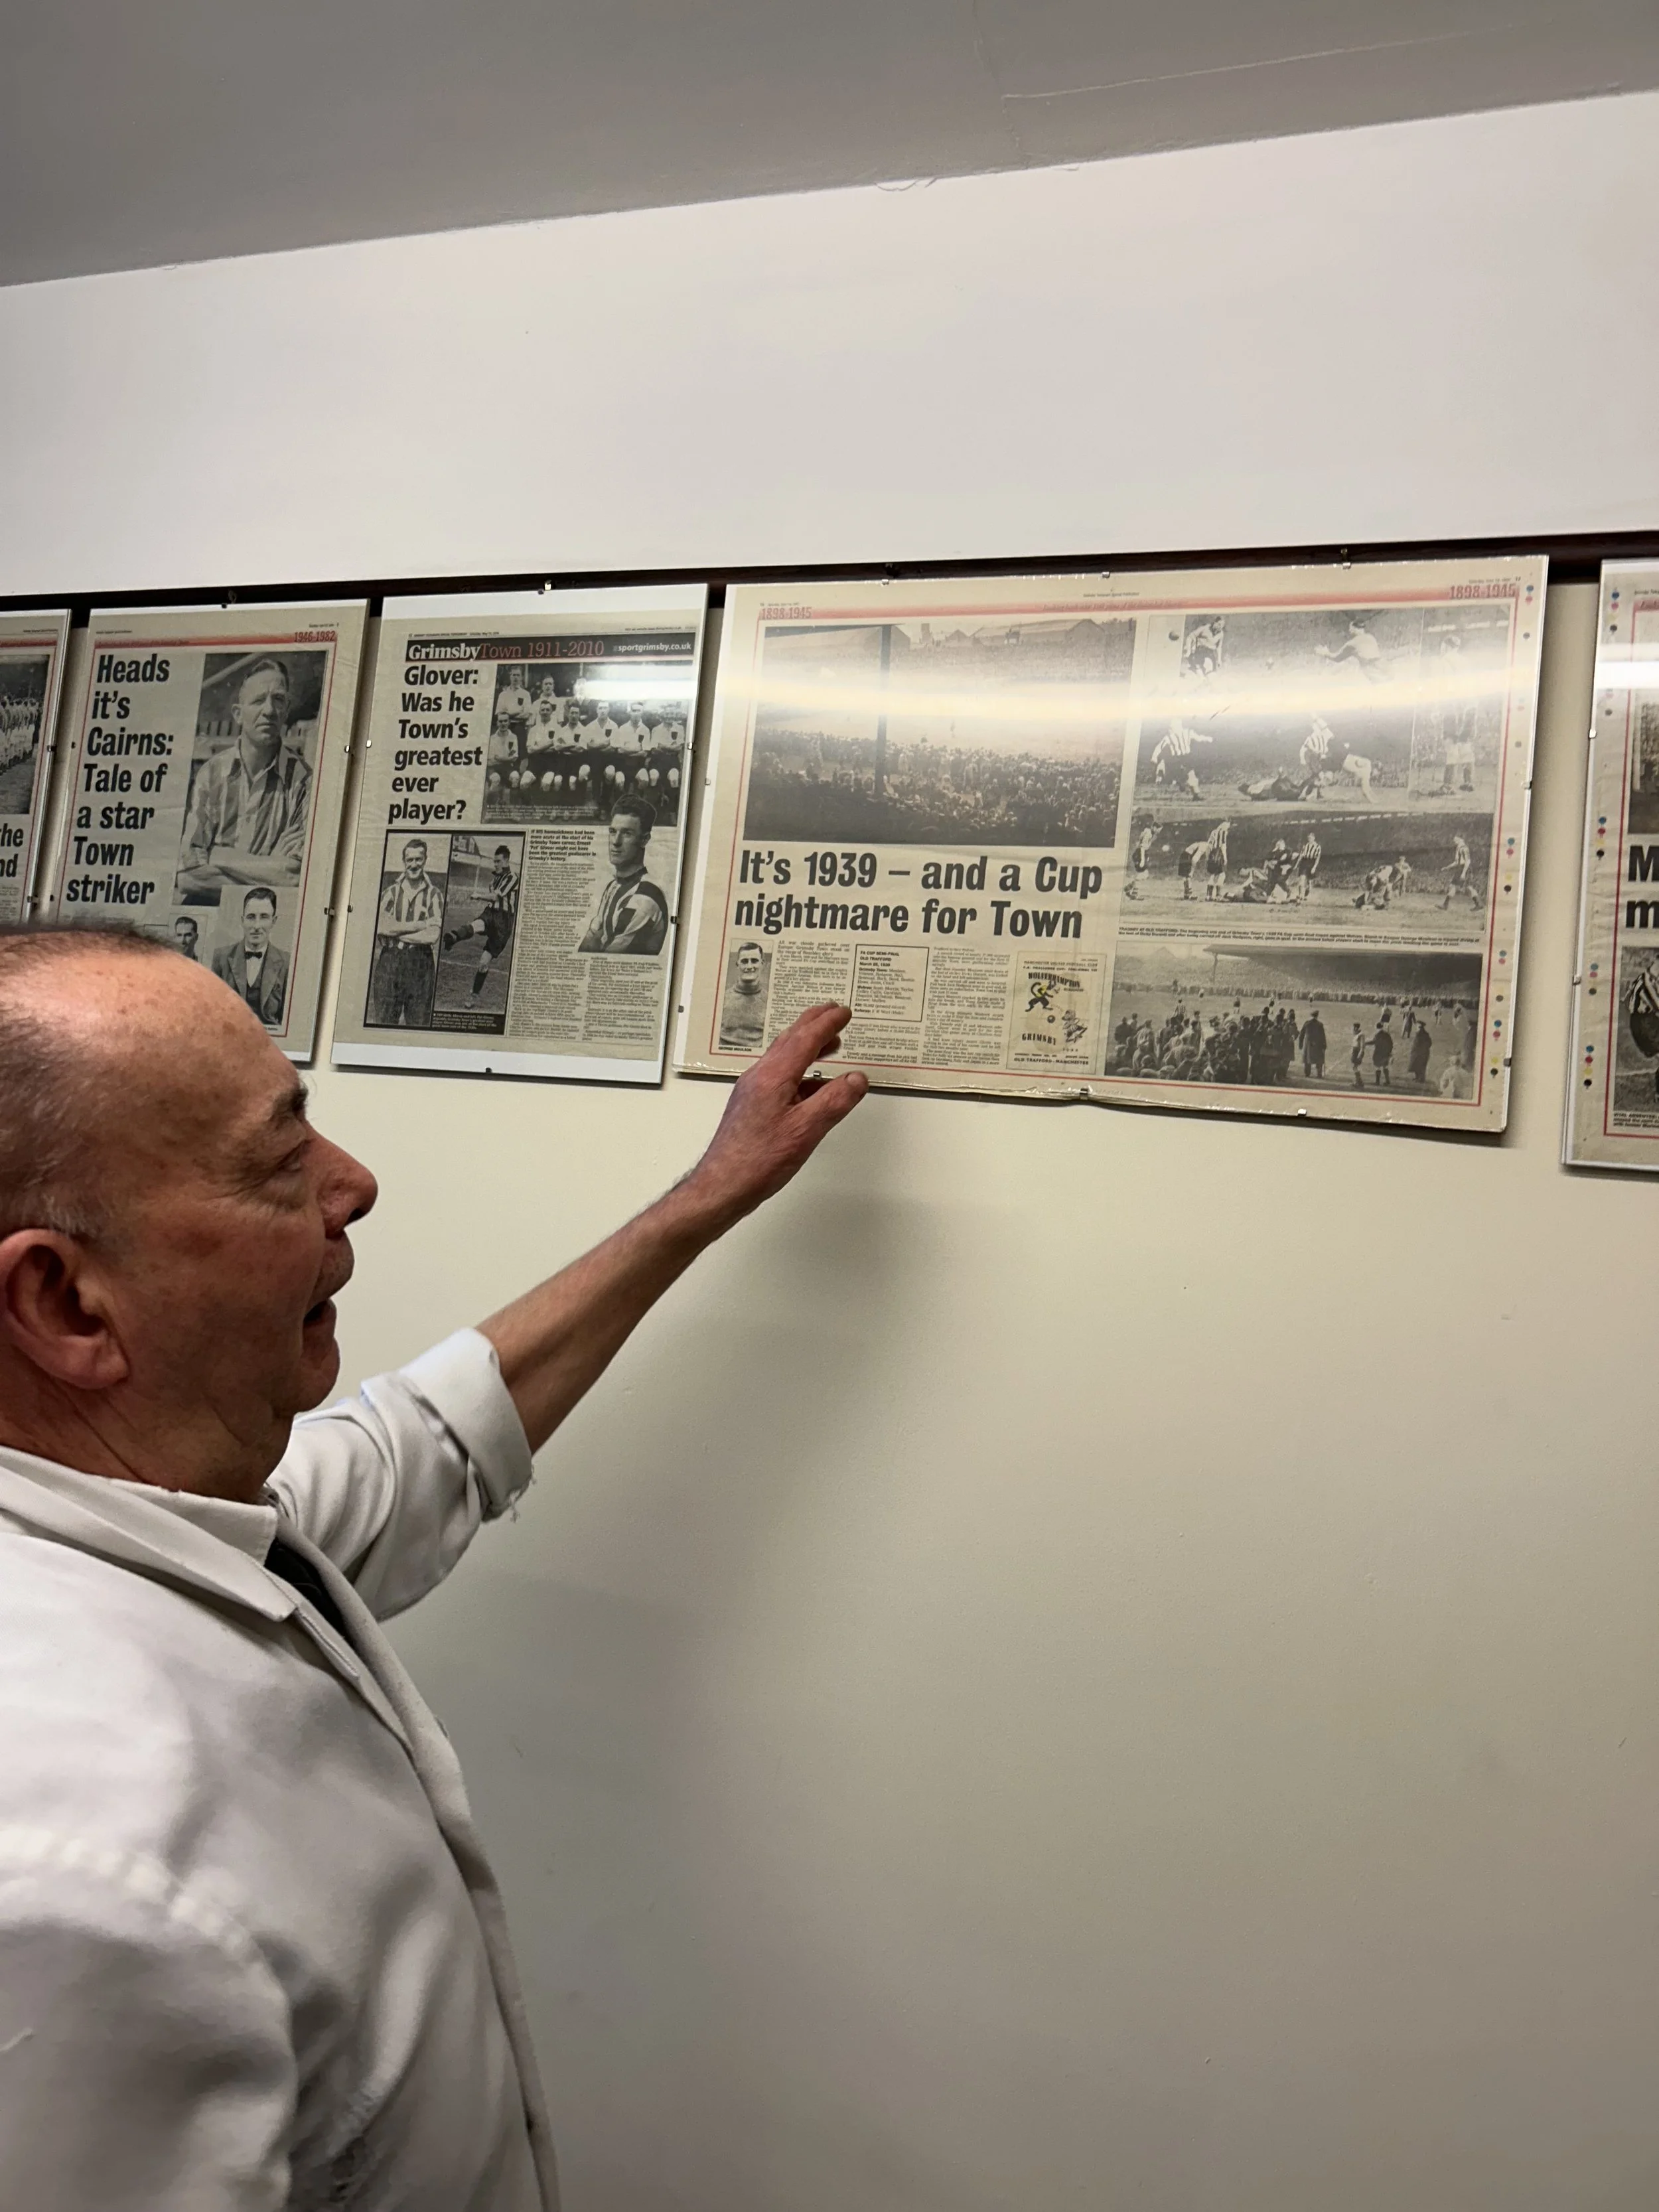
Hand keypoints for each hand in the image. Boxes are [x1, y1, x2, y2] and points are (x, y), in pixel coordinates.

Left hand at [681, 1003, 867, 1229]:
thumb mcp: (805, 1131)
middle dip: (814, 1023)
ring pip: (783, 1057)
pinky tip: (812, 1085)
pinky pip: (779, 1076)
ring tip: (829, 1043)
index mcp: (773, 1077)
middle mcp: (759, 1077)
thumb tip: (856, 1079)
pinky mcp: (751, 1106)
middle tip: (833, 1012)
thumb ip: (834, 1101)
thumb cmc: (756, 1161)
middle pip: (790, 1040)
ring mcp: (753, 1091)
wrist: (722, 1185)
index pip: (805, 1039)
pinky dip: (800, 1071)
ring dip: (807, 1045)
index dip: (827, 1023)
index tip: (843, 1012)